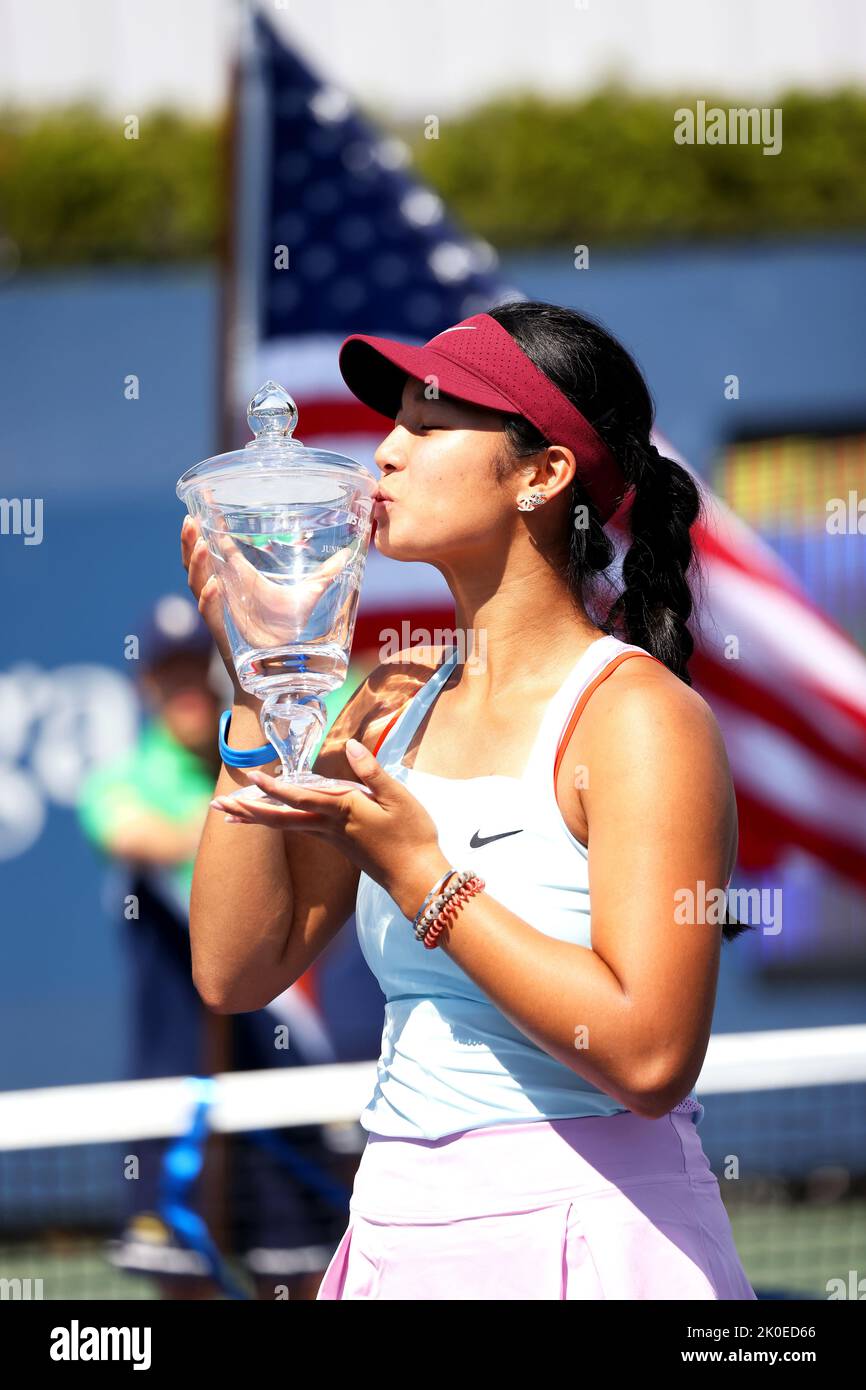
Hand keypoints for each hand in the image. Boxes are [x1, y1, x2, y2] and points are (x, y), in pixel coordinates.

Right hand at [181, 513, 355, 690]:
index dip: (207, 525)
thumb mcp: (306, 597)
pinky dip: (211, 599)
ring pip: (198, 584)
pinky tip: (215, 585)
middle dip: (189, 542)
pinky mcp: (225, 631)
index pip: (217, 545)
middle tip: (190, 520)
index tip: (202, 501)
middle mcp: (225, 591)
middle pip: (196, 562)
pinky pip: (211, 614)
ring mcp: (223, 610)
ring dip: (197, 564)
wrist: (278, 668)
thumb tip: (347, 554)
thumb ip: (324, 575)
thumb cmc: (286, 631)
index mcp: (239, 577)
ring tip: (200, 545)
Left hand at [209, 737, 449, 914]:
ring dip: (255, 818)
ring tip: (229, 814)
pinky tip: (269, 821)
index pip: (303, 797)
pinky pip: (297, 831)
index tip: (252, 776)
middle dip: (248, 810)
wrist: (416, 878)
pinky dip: (276, 824)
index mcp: (344, 811)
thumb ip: (373, 772)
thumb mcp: (400, 799)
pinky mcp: (336, 844)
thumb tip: (351, 746)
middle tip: (217, 804)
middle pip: (281, 817)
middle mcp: (330, 826)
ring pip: (285, 826)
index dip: (276, 787)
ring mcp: (331, 837)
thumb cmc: (412, 836)